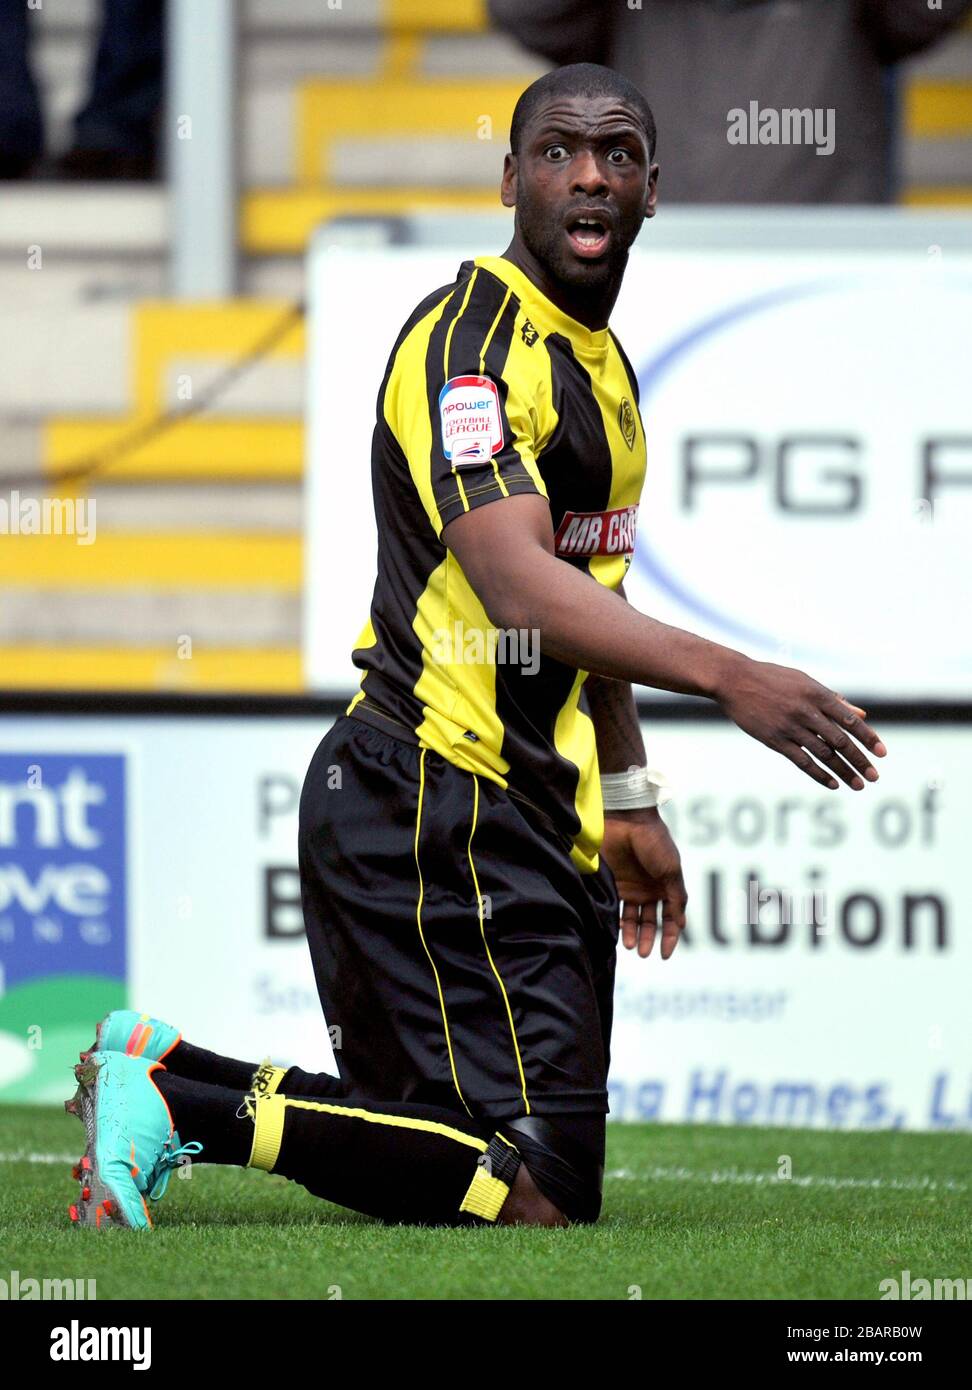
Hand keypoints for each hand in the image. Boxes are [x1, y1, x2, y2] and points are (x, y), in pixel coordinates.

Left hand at [600, 808, 686, 958]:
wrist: (626, 821)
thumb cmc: (654, 842)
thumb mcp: (671, 871)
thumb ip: (676, 899)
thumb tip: (681, 926)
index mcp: (667, 887)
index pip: (670, 919)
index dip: (669, 937)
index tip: (664, 954)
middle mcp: (649, 890)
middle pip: (650, 921)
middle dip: (648, 939)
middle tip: (643, 953)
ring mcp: (631, 887)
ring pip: (632, 918)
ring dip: (632, 934)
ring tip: (630, 946)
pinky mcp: (613, 883)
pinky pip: (615, 907)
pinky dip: (616, 921)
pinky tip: (616, 931)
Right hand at [714, 656, 886, 790]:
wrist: (735, 680)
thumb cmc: (772, 678)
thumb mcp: (805, 682)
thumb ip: (833, 700)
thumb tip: (861, 715)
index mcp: (817, 694)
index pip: (850, 720)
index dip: (868, 738)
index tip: (882, 754)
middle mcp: (806, 711)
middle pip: (840, 741)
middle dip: (860, 760)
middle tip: (874, 776)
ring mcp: (790, 727)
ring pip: (823, 754)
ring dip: (843, 772)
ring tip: (858, 785)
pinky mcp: (774, 739)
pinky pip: (801, 761)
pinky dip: (819, 774)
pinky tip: (832, 784)